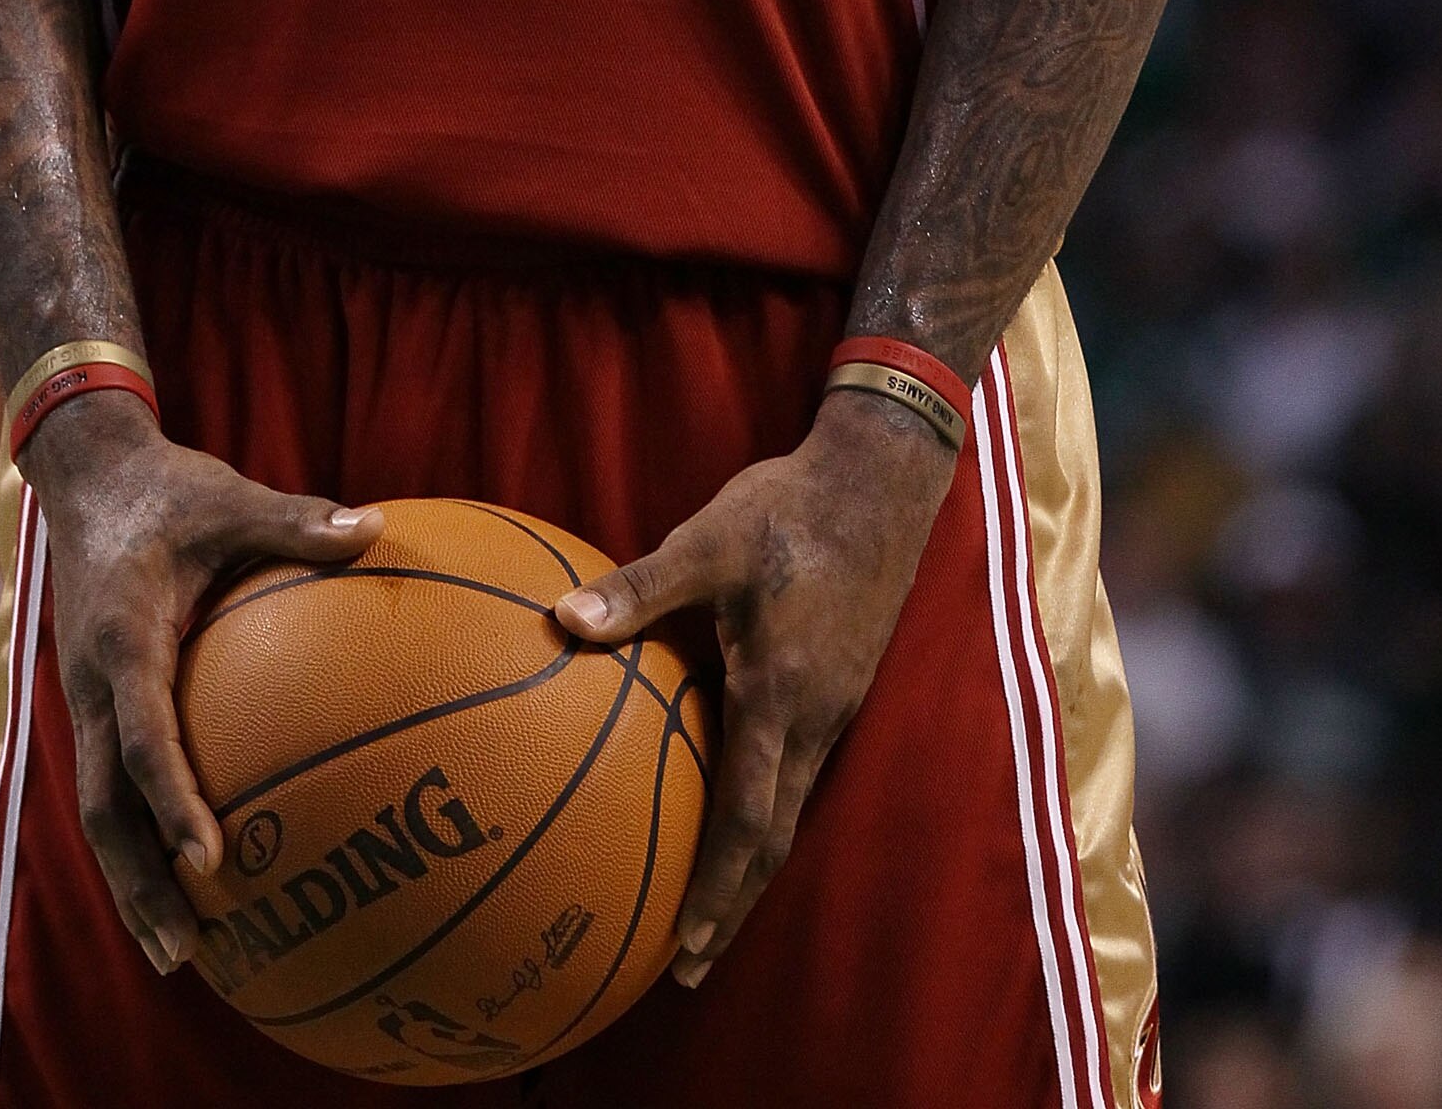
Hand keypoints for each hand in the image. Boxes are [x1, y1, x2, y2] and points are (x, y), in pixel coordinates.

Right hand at [22, 391, 382, 974]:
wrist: (88, 475)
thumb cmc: (170, 490)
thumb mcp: (230, 495)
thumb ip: (296, 519)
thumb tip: (377, 528)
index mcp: (122, 639)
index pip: (140, 736)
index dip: (171, 800)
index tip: (210, 860)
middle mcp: (91, 684)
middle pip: (103, 805)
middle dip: (138, 882)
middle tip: (184, 953)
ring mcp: (84, 699)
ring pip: (98, 809)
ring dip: (131, 881)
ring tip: (179, 955)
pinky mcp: (92, 703)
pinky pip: (110, 785)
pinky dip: (139, 840)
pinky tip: (184, 882)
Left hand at [553, 392, 953, 987]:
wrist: (879, 478)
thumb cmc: (788, 508)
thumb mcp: (707, 540)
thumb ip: (639, 588)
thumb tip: (562, 620)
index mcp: (782, 695)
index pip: (749, 818)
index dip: (718, 887)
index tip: (683, 945)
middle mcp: (815, 717)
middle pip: (775, 838)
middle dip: (733, 905)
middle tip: (687, 965)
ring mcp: (835, 704)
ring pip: (792, 809)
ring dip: (752, 866)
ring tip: (709, 910)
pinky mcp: (841, 684)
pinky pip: (800, 770)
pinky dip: (768, 813)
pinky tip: (737, 808)